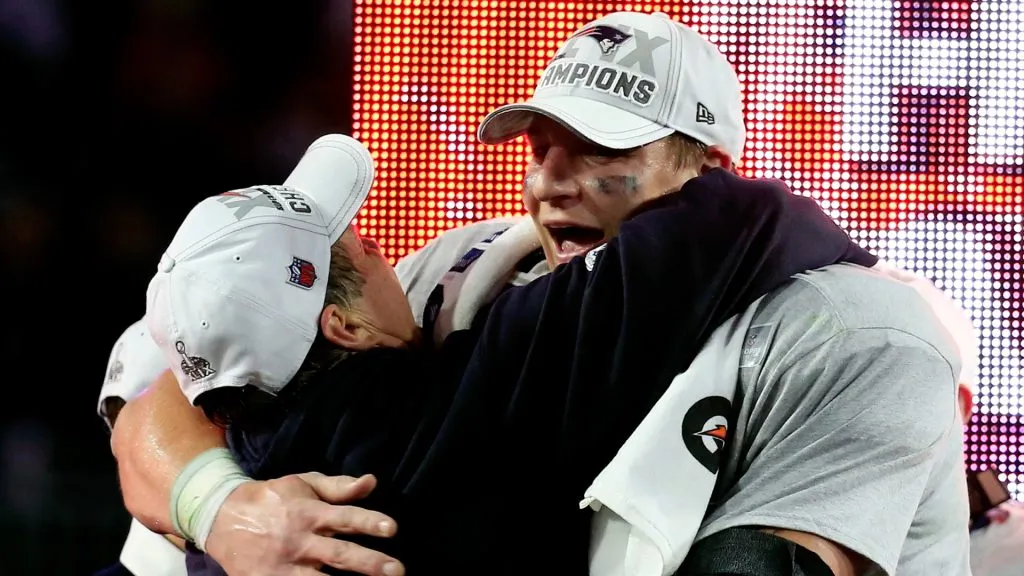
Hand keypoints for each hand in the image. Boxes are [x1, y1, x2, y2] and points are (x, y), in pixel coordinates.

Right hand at [204, 473, 403, 575]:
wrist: (220, 516)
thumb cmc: (271, 498)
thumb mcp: (303, 484)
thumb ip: (339, 486)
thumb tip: (372, 481)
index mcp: (310, 512)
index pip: (346, 516)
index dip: (369, 522)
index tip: (392, 528)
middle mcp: (300, 540)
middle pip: (340, 553)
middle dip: (370, 563)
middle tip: (397, 571)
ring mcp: (285, 565)